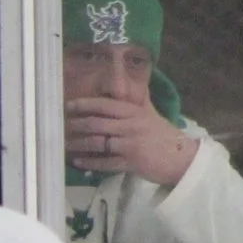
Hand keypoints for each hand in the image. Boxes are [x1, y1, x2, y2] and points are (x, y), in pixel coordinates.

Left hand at [66, 95, 198, 187]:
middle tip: (61, 126)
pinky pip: (105, 162)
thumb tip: (132, 80)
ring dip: (79, 144)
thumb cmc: (163, 135)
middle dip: (77, 124)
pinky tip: (78, 162)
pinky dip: (90, 163)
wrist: (181, 158)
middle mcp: (130, 126)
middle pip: (97, 123)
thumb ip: (139, 99)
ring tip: (65, 144)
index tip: (69, 105)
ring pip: (98, 143)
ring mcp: (130, 145)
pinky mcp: (131, 163)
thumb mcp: (151, 113)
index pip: (105, 105)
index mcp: (134, 112)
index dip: (85, 104)